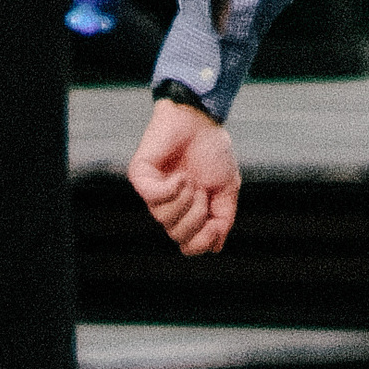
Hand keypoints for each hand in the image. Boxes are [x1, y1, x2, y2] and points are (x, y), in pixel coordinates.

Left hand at [129, 100, 240, 256]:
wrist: (201, 120)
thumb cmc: (213, 151)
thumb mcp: (227, 190)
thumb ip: (223, 219)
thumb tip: (215, 247)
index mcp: (189, 212)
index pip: (189, 246)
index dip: (203, 241)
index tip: (216, 224)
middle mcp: (169, 206)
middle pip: (177, 236)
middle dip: (197, 216)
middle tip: (201, 190)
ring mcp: (153, 193)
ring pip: (165, 219)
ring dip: (185, 199)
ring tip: (190, 178)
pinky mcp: (140, 177)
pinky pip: (153, 198)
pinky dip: (171, 189)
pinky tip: (179, 176)